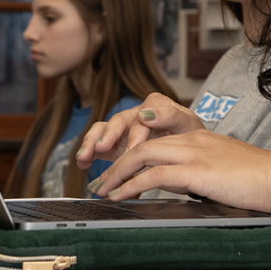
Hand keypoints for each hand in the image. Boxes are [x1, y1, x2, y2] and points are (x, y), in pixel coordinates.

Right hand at [75, 93, 203, 167]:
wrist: (187, 148)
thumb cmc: (188, 134)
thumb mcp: (187, 124)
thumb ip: (170, 116)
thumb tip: (146, 114)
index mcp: (154, 106)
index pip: (142, 116)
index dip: (136, 134)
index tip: (132, 149)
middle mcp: (135, 115)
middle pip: (118, 121)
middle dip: (108, 136)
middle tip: (102, 149)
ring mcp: (123, 129)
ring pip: (102, 130)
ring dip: (92, 142)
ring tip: (84, 156)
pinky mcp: (114, 144)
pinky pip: (97, 145)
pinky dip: (88, 153)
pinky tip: (82, 163)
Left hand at [86, 130, 270, 214]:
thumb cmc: (259, 180)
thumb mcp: (223, 169)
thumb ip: (200, 172)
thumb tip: (183, 186)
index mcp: (198, 137)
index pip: (156, 140)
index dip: (132, 155)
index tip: (117, 171)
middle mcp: (192, 139)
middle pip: (142, 145)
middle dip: (116, 164)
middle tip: (100, 181)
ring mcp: (193, 152)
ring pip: (142, 156)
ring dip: (117, 174)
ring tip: (102, 189)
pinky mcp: (196, 170)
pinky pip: (154, 176)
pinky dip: (132, 185)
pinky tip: (121, 195)